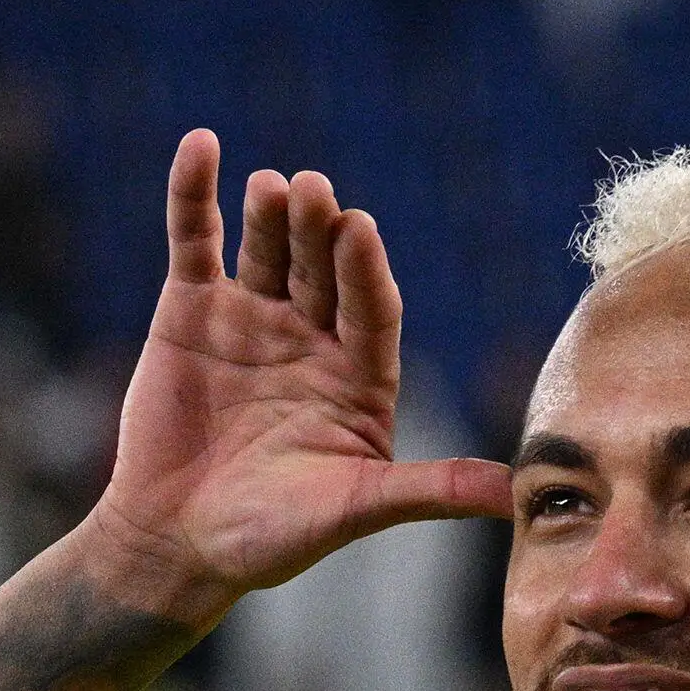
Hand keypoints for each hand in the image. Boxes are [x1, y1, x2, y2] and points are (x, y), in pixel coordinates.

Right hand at [92, 131, 510, 611]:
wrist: (174, 544)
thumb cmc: (270, 538)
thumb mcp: (355, 510)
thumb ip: (429, 491)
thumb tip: (515, 494)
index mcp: (359, 377)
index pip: (373, 311)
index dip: (366, 272)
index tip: (360, 230)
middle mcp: (313, 337)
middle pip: (323, 271)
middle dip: (318, 232)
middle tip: (315, 192)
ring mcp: (252, 317)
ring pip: (266, 250)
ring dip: (269, 213)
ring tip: (272, 184)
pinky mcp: (191, 309)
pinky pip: (196, 241)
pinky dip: (195, 194)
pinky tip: (201, 146)